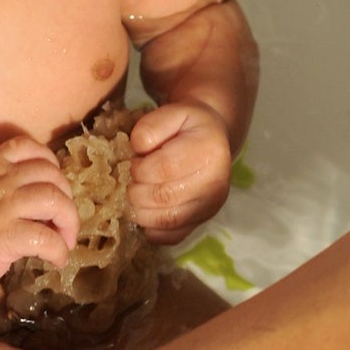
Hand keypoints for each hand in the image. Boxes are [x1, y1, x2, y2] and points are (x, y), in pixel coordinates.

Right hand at [0, 136, 80, 289]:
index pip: (29, 147)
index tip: (54, 185)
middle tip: (64, 220)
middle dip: (66, 197)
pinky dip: (59, 249)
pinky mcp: (3, 237)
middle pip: (51, 175)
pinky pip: (46, 238)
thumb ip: (3, 179)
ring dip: (69, 221)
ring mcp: (1, 207)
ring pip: (54, 200)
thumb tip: (46, 195)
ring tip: (65, 239)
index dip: (51, 163)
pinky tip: (57, 258)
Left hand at [128, 101, 231, 243]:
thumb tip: (138, 149)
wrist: (212, 142)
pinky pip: (172, 237)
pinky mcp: (202, 223)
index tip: (135, 161)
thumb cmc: (188, 127)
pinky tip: (146, 211)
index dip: (140, 168)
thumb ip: (151, 126)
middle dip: (137, 189)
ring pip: (166, 221)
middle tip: (133, 179)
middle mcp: (216, 183)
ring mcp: (211, 207)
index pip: (164, 168)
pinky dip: (152, 229)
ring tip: (137, 194)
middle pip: (163, 197)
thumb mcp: (173, 113)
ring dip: (140, 210)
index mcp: (209, 151)